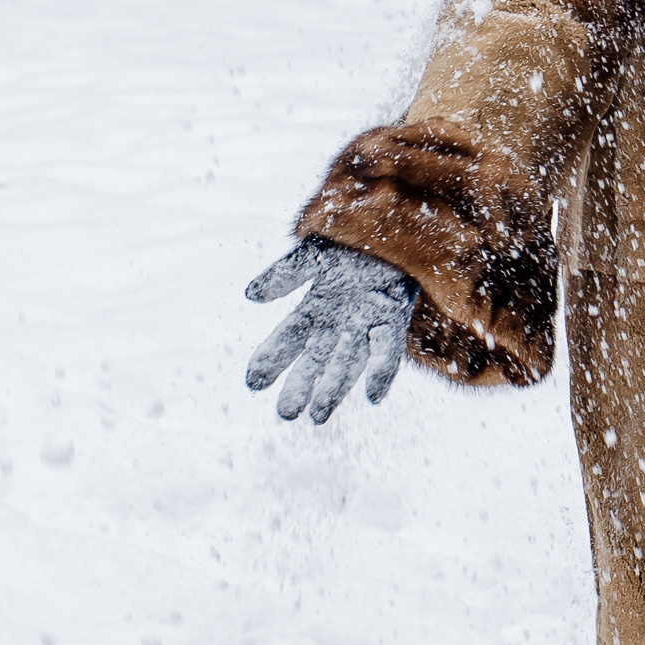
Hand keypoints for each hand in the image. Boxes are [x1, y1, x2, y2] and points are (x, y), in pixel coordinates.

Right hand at [244, 238, 419, 423]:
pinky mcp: (393, 318)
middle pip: (316, 360)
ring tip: (318, 415)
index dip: (271, 359)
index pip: (287, 339)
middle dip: (301, 386)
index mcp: (315, 310)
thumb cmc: (349, 243)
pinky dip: (380, 371)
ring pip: (347, 362)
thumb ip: (284, 274)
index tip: (254, 382)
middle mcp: (338, 325)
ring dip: (334, 389)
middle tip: (286, 413)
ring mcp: (366, 325)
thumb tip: (250, 295)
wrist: (393, 229)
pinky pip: (387, 349)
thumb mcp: (312, 255)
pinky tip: (373, 396)